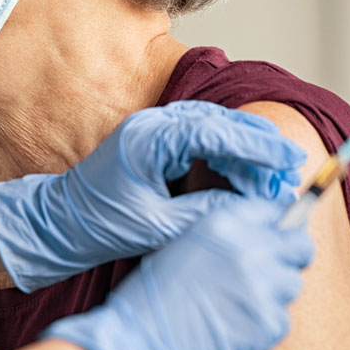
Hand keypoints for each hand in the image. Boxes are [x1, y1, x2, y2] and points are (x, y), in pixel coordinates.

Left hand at [0, 101, 304, 291]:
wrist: (59, 223)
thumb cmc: (99, 226)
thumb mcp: (158, 227)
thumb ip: (206, 214)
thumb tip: (252, 210)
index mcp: (149, 139)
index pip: (216, 132)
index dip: (257, 146)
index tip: (288, 161)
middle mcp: (151, 125)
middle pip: (219, 122)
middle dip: (258, 146)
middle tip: (291, 169)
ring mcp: (151, 130)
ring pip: (212, 128)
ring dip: (244, 150)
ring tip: (274, 176)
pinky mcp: (153, 142)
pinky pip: (199, 138)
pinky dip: (225, 154)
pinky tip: (243, 175)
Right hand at [43, 196, 313, 349]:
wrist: (139, 347)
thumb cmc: (150, 300)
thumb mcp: (182, 247)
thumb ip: (224, 238)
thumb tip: (262, 239)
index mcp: (223, 224)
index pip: (274, 212)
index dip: (276, 228)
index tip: (274, 239)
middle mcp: (249, 250)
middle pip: (299, 246)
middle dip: (289, 257)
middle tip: (270, 272)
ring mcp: (264, 288)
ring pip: (291, 285)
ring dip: (273, 294)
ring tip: (237, 307)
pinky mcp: (270, 325)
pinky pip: (281, 320)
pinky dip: (263, 326)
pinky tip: (233, 329)